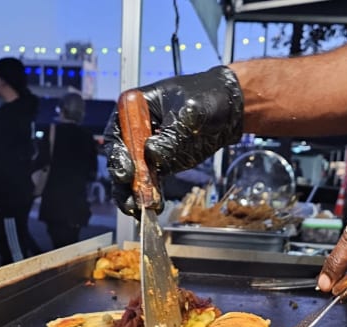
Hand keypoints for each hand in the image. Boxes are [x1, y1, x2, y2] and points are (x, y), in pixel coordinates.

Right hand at [107, 65, 244, 215]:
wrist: (229, 107)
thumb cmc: (207, 97)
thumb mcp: (189, 112)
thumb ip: (170, 135)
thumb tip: (152, 155)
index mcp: (134, 107)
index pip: (117, 133)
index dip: (118, 154)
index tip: (126, 172)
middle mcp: (135, 128)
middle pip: (121, 158)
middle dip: (124, 181)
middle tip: (131, 198)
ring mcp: (147, 147)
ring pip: (133, 174)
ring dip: (135, 193)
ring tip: (139, 209)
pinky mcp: (161, 162)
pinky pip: (151, 180)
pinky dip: (152, 194)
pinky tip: (154, 207)